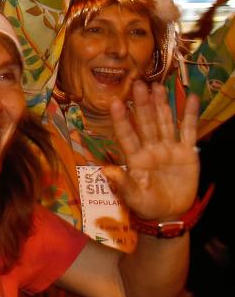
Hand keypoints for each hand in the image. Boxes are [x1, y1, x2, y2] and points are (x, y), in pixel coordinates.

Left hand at [104, 82, 199, 221]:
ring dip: (162, 105)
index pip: (126, 135)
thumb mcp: (133, 197)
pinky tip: (190, 98)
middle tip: (138, 84)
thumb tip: (106, 170)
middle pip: (145, 122)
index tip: (115, 102)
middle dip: (141, 104)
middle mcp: (150, 148)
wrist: (168, 213)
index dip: (121, 119)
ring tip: (158, 86)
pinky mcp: (187, 152)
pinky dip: (190, 115)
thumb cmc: (146, 205)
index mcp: (135, 158)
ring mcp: (169, 148)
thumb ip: (122, 183)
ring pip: (165, 122)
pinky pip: (188, 130)